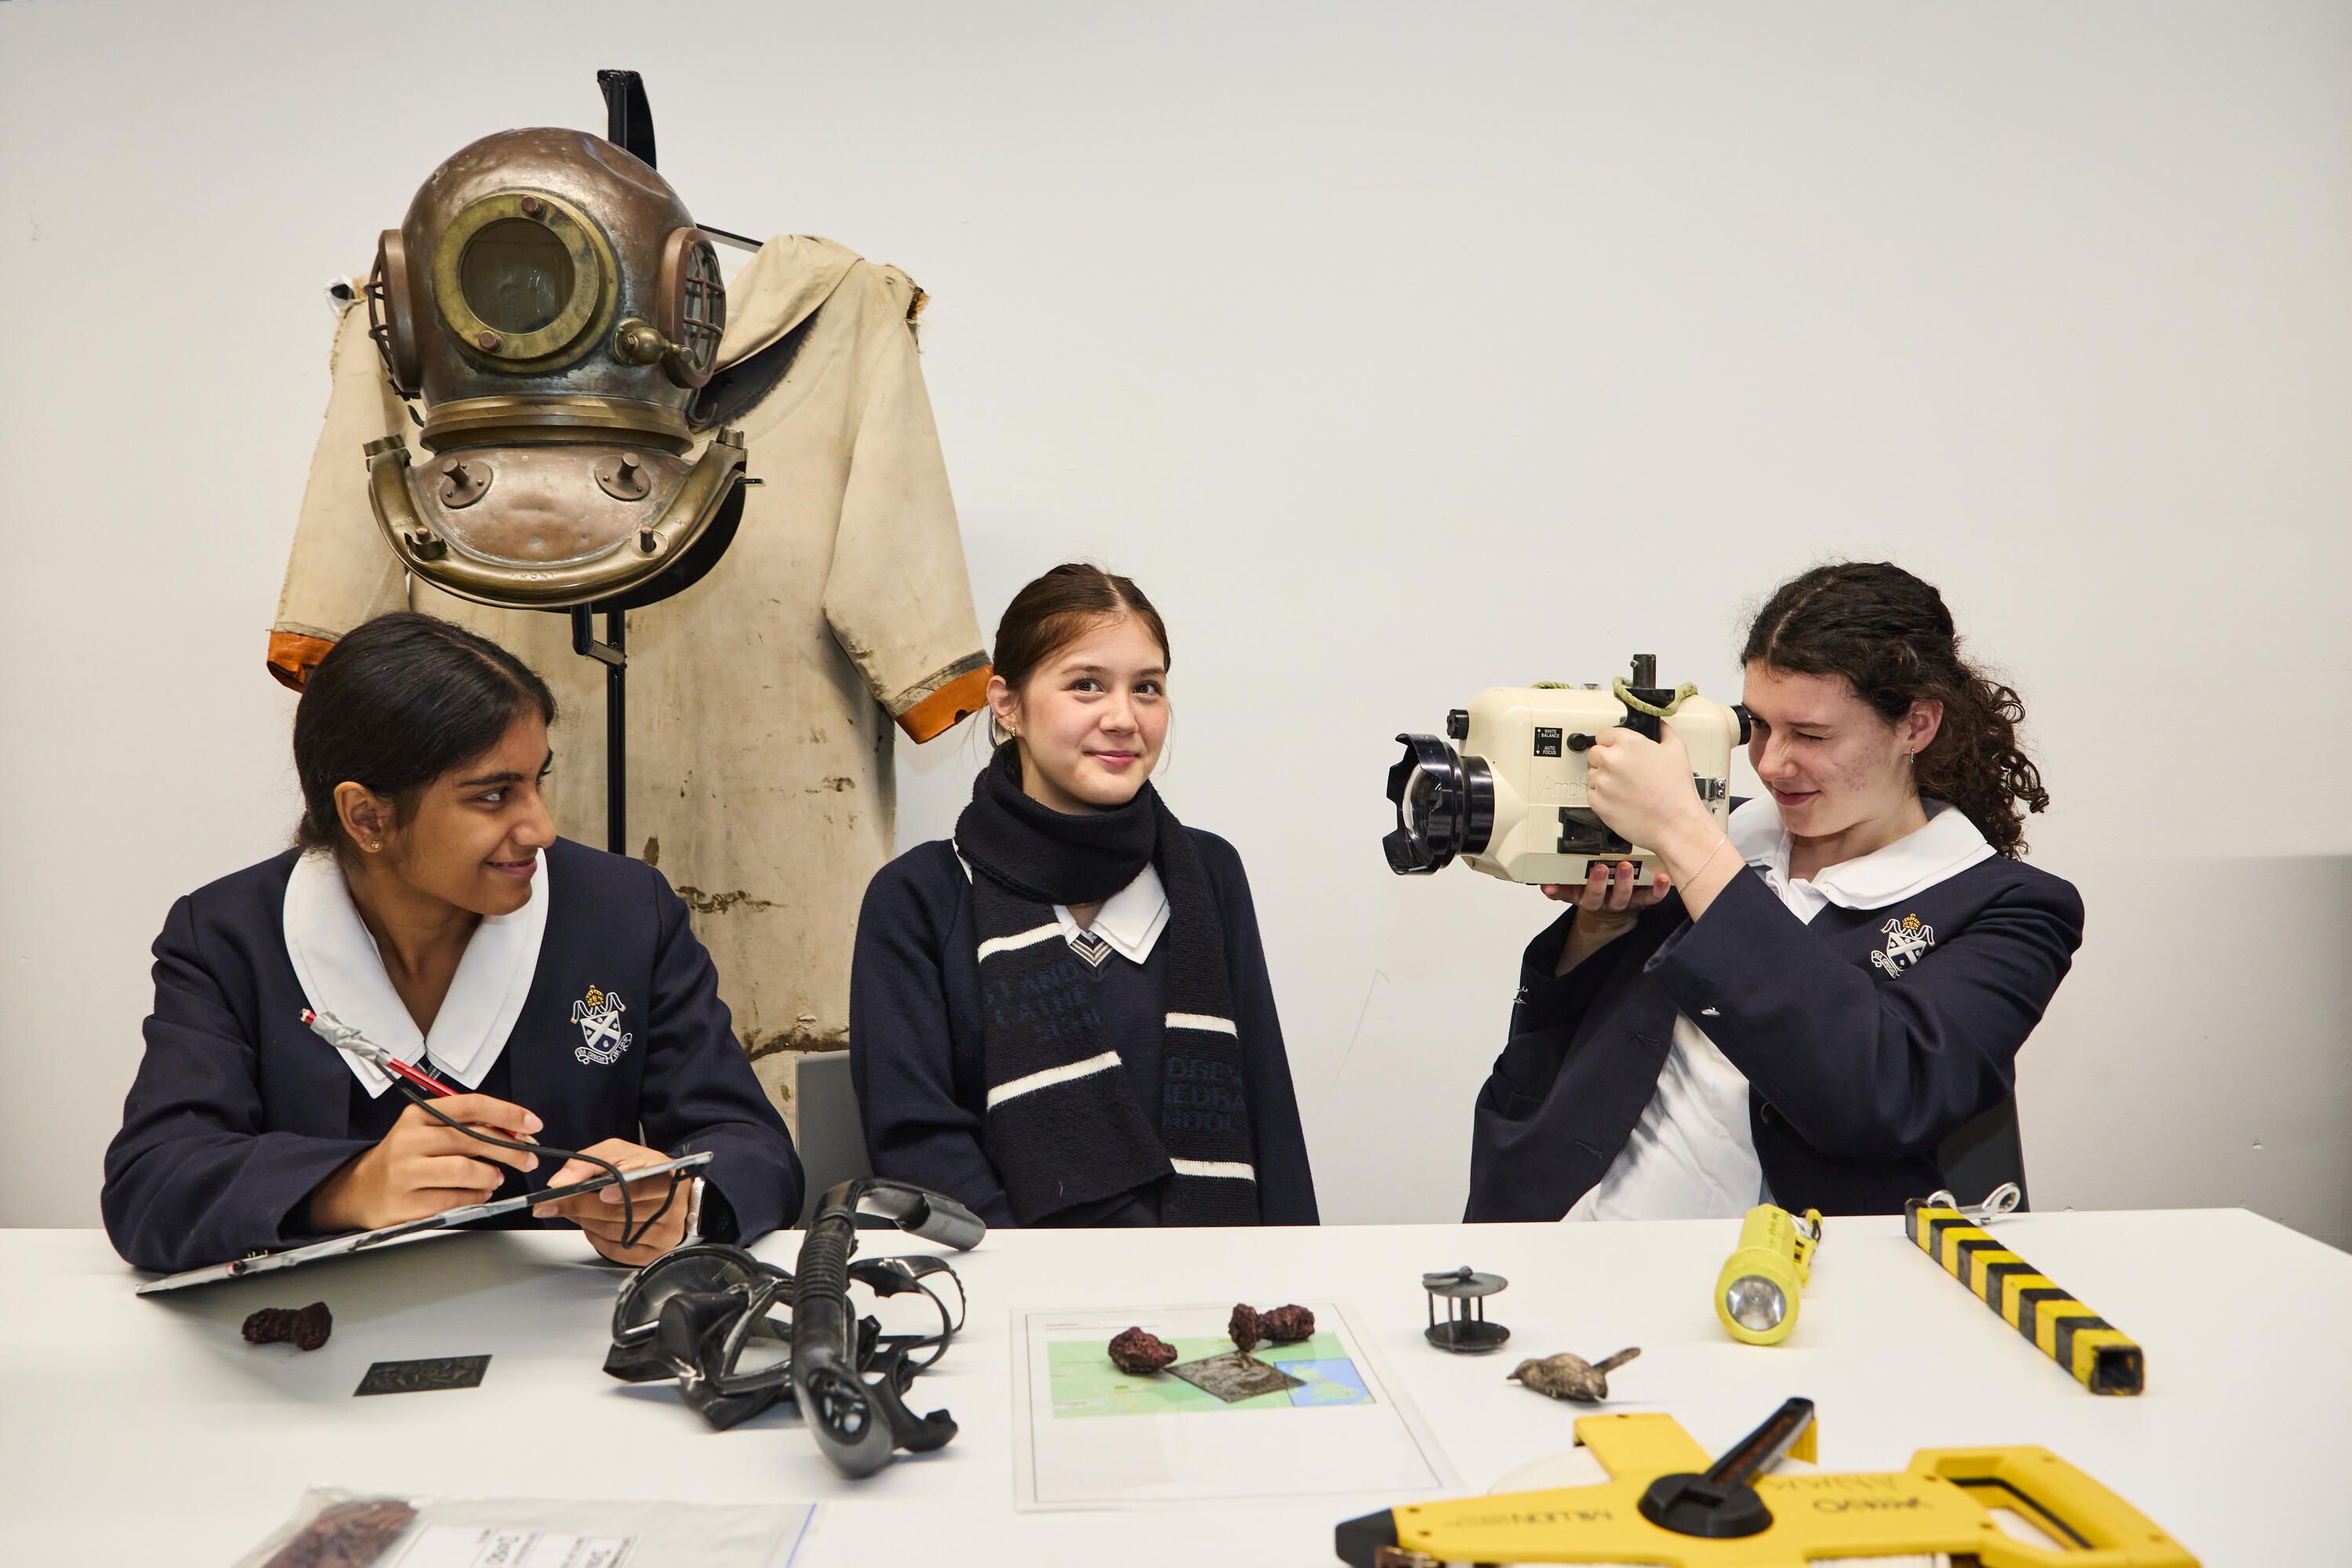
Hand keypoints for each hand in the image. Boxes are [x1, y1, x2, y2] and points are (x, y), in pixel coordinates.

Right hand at [309, 1094, 542, 1231]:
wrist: (360, 1189)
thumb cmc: (405, 1156)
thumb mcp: (428, 1130)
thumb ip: (467, 1126)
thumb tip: (517, 1131)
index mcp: (418, 1115)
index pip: (471, 1105)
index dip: (507, 1113)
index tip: (533, 1123)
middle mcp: (409, 1140)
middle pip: (472, 1139)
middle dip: (511, 1149)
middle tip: (529, 1157)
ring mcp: (405, 1173)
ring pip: (465, 1170)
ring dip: (491, 1175)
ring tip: (496, 1178)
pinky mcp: (406, 1204)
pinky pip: (454, 1199)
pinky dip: (476, 1197)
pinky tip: (480, 1193)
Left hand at [532, 1139, 691, 1265]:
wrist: (667, 1191)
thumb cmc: (642, 1169)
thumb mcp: (618, 1153)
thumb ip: (588, 1161)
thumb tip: (559, 1183)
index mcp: (668, 1177)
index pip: (648, 1186)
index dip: (626, 1190)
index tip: (603, 1192)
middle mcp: (673, 1208)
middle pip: (623, 1213)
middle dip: (583, 1206)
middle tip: (556, 1202)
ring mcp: (665, 1234)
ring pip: (615, 1232)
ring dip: (586, 1221)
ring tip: (575, 1209)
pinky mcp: (654, 1253)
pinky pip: (616, 1251)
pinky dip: (596, 1238)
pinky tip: (592, 1224)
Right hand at [1540, 859, 1676, 918]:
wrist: (1616, 913)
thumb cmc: (1597, 891)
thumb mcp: (1576, 888)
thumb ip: (1561, 885)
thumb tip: (1545, 883)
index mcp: (1584, 897)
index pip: (1571, 895)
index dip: (1562, 892)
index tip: (1554, 885)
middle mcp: (1603, 901)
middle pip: (1598, 897)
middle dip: (1597, 883)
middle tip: (1598, 868)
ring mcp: (1624, 901)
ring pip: (1623, 897)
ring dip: (1624, 883)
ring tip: (1625, 867)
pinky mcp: (1642, 900)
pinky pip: (1651, 898)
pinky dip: (1657, 889)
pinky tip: (1661, 877)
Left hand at [1583, 724, 1716, 852]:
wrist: (1676, 824)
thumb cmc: (1677, 792)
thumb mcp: (1677, 750)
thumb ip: (1663, 731)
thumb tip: (1657, 724)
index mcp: (1628, 743)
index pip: (1604, 734)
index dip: (1612, 743)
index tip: (1618, 751)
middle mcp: (1611, 760)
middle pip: (1595, 753)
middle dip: (1606, 760)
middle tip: (1623, 772)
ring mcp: (1602, 782)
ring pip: (1592, 774)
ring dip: (1603, 779)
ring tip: (1625, 788)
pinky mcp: (1597, 802)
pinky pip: (1591, 794)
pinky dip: (1602, 796)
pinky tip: (1620, 799)